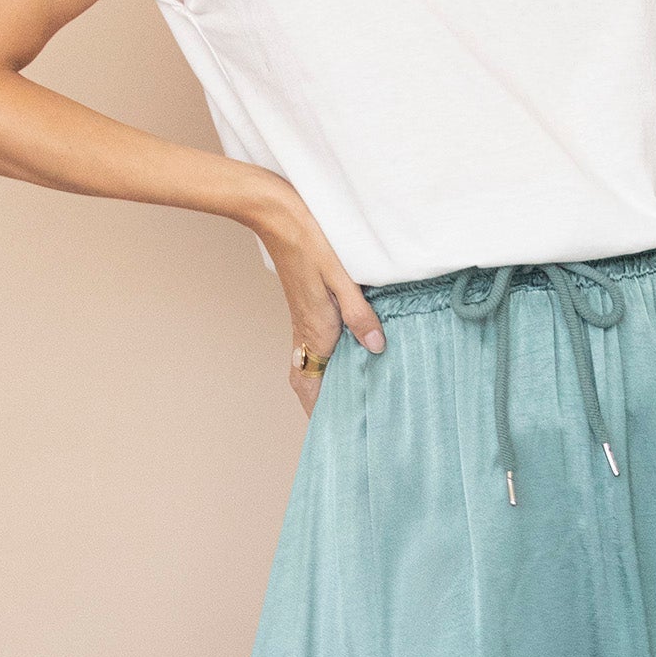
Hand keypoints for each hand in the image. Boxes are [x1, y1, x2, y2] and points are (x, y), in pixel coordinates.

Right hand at [244, 179, 384, 417]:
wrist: (278, 215)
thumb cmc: (309, 241)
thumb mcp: (342, 278)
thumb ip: (360, 315)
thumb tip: (377, 348)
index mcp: (314, 332)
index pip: (313, 389)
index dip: (322, 416)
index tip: (334, 441)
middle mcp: (305, 333)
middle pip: (308, 386)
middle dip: (323, 410)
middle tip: (345, 432)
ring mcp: (303, 323)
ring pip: (309, 368)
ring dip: (323, 389)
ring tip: (347, 407)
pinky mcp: (305, 311)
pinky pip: (312, 350)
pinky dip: (325, 367)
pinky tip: (345, 364)